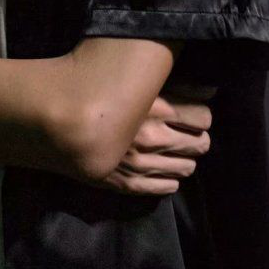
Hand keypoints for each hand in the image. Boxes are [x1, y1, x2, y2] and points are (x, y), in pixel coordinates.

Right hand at [92, 84, 215, 194]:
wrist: (59, 122)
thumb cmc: (98, 92)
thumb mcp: (136, 82)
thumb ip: (171, 84)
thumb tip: (209, 90)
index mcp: (157, 108)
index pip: (203, 118)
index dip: (201, 115)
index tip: (194, 114)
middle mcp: (154, 137)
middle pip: (200, 144)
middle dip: (197, 138)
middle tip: (187, 132)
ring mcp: (143, 164)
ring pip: (187, 167)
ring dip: (185, 158)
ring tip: (174, 149)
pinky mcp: (130, 184)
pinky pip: (168, 187)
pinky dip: (170, 177)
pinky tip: (162, 166)